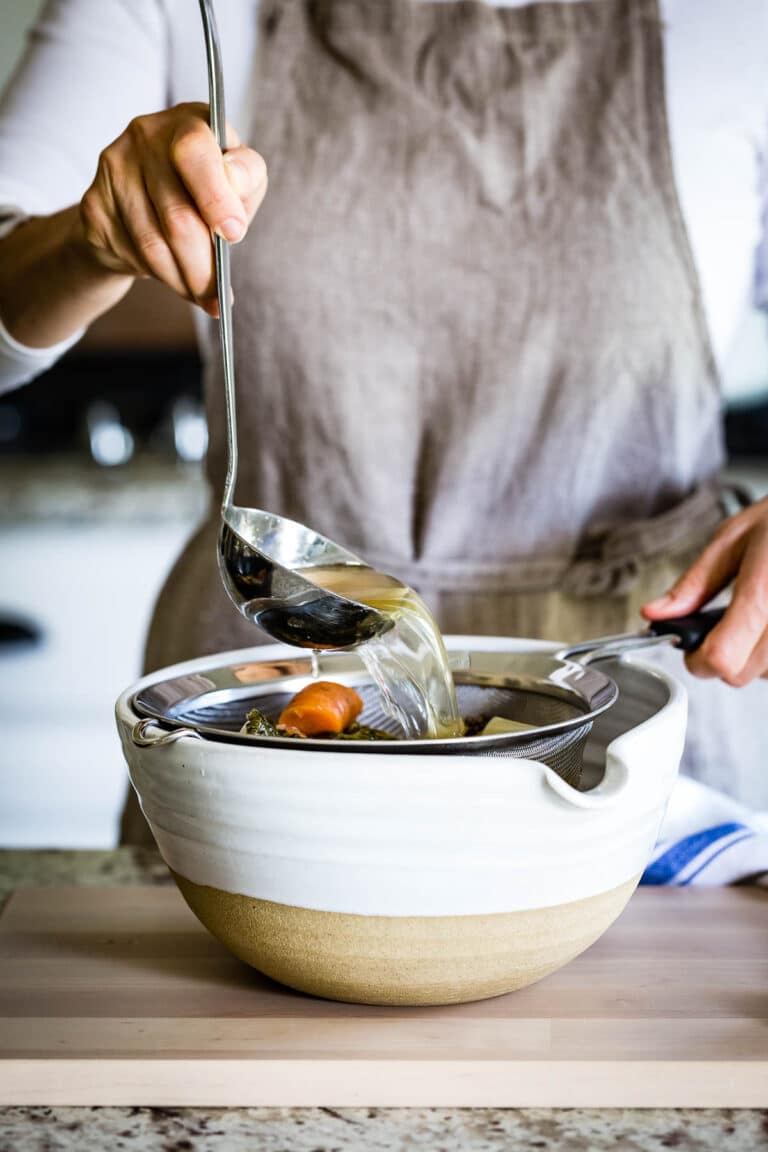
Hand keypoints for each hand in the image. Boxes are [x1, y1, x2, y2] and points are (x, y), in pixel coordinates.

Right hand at [79, 102, 266, 316]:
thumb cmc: (206, 189)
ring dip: (183, 279)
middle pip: (176, 214)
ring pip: (153, 243)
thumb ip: (246, 181)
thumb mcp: (240, 181)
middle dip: (203, 265)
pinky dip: (161, 276)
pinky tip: (175, 278)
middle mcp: (145, 135)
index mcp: (188, 122)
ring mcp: (114, 168)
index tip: (234, 234)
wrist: (150, 201)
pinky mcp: (95, 203)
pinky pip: (131, 253)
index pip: (194, 151)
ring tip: (201, 294)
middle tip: (219, 295)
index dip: (215, 197)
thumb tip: (234, 197)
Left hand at [642, 497, 767, 685]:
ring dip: (750, 656)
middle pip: (740, 674)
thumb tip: (655, 614)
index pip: (722, 657)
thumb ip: (694, 583)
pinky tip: (767, 624)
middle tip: (720, 625)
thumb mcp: (733, 539)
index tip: (690, 647)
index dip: (697, 659)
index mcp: (763, 591)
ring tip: (753, 617)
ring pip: (764, 674)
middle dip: (721, 657)